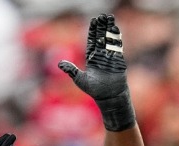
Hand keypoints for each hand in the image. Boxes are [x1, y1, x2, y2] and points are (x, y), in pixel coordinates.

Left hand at [58, 14, 134, 131]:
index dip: (93, 31)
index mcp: (91, 59)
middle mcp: (101, 56)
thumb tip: (59, 64)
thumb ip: (71, 70)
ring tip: (110, 18)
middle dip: (102, 27)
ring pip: (110, 40)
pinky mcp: (119, 60)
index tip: (93, 20)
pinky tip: (116, 29)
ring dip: (110, 29)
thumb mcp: (80, 79)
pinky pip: (117, 46)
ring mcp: (110, 57)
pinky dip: (117, 38)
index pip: (92, 41)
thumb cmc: (94, 90)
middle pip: (101, 37)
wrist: (109, 96)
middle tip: (102, 16)